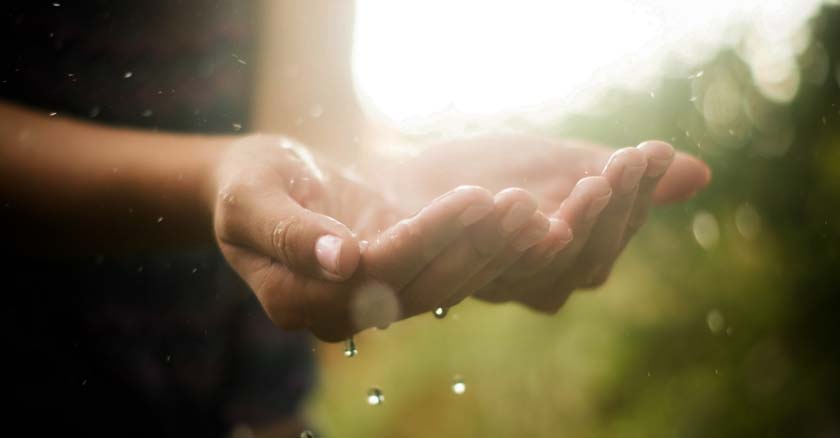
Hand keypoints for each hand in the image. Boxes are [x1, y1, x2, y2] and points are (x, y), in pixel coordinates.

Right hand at [209, 135, 551, 340]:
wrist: (260, 183)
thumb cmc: (246, 183)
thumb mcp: (250, 198)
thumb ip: (288, 232)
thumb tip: (341, 261)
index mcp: (295, 300)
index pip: (375, 273)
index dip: (427, 238)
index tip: (474, 195)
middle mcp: (337, 313)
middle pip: (418, 286)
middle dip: (473, 244)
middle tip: (521, 202)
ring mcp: (369, 300)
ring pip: (441, 285)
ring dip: (489, 249)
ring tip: (530, 209)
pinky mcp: (395, 279)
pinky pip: (444, 272)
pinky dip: (483, 249)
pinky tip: (521, 222)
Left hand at [370, 134, 710, 312]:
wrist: (413, 177)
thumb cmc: (494, 172)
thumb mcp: (564, 165)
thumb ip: (618, 177)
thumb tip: (701, 172)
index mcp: (572, 260)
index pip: (616, 236)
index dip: (638, 199)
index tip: (653, 152)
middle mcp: (537, 284)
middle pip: (588, 258)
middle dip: (613, 209)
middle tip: (627, 160)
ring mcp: (494, 283)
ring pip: (544, 265)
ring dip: (572, 222)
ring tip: (590, 177)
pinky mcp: (446, 275)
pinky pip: (481, 262)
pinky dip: (504, 233)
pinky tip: (520, 199)